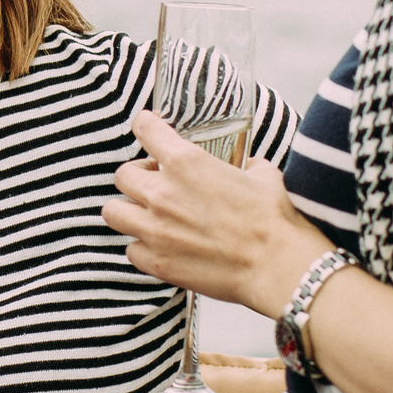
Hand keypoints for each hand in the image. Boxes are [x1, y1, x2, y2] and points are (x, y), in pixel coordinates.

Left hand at [103, 110, 329, 316]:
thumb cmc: (275, 221)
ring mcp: (155, 229)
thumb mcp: (264, 176)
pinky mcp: (157, 261)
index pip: (146, 130)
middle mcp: (162, 193)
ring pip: (113, 211)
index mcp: (186, 162)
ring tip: (147, 215)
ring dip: (128, 210)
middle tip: (155, 183)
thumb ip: (246, 166)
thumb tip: (248, 167)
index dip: (145, 126)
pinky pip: (131, 249)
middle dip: (137, 176)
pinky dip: (142, 247)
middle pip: (123, 174)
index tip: (145, 126)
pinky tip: (161, 247)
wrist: (279, 266)